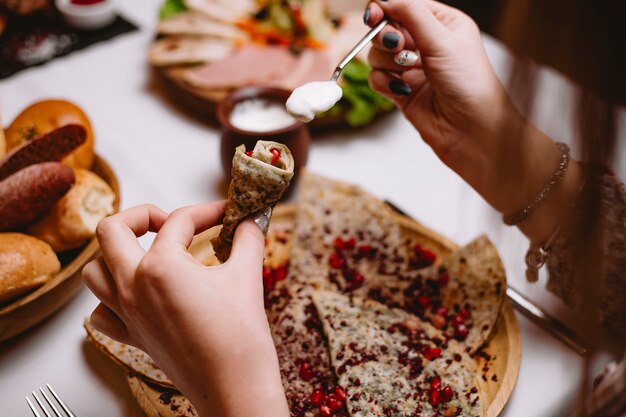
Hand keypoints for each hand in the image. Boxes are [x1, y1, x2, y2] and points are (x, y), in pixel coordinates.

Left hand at [83, 202, 288, 416]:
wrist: (234, 386)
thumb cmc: (240, 336)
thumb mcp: (247, 275)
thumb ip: (248, 239)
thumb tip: (251, 221)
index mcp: (161, 266)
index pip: (181, 221)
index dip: (209, 210)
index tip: (227, 214)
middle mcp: (134, 286)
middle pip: (112, 230)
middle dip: (140, 215)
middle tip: (168, 221)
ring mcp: (127, 313)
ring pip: (95, 271)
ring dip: (116, 254)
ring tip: (146, 253)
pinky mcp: (132, 336)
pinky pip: (100, 312)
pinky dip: (110, 298)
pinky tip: (137, 295)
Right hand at [365, 0, 581, 241]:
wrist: (473, 131)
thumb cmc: (471, 86)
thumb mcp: (443, 41)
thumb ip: (412, 15)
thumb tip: (386, 0)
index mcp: (444, 24)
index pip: (406, 6)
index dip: (388, 9)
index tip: (374, 15)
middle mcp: (427, 44)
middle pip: (387, 29)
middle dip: (387, 38)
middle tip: (397, 47)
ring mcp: (412, 68)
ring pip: (377, 54)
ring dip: (387, 62)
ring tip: (407, 72)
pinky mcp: (401, 91)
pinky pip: (377, 78)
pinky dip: (385, 82)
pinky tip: (403, 90)